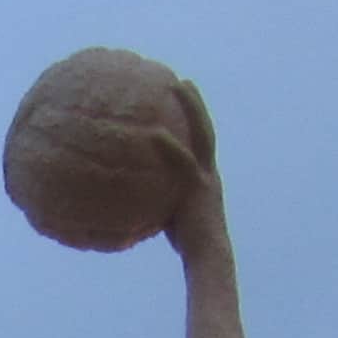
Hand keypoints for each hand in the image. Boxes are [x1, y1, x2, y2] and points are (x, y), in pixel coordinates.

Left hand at [159, 86, 226, 249]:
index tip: (183, 98)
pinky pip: (182, 163)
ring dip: (190, 109)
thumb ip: (157, 198)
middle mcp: (209, 171)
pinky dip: (169, 147)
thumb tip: (129, 197)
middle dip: (194, 104)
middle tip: (181, 81)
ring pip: (201, 134)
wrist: (208, 256)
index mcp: (205, 176)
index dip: (193, 119)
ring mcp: (205, 177)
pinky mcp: (197, 188)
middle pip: (204, 129)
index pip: (199, 141)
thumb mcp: (170, 214)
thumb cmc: (188, 242)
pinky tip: (154, 133)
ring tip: (176, 86)